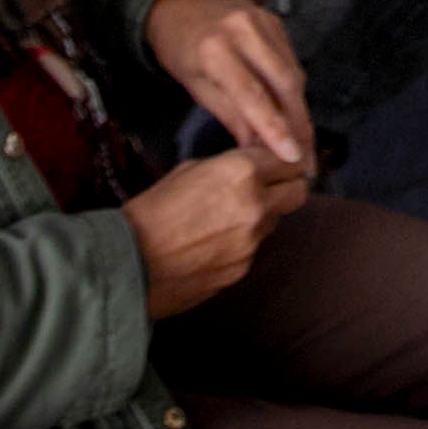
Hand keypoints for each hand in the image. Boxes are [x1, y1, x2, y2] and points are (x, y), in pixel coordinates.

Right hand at [124, 145, 310, 318]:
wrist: (129, 262)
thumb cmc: (151, 212)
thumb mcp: (188, 170)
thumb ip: (227, 168)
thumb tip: (248, 169)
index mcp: (241, 173)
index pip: (288, 159)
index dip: (281, 159)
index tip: (276, 161)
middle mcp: (255, 206)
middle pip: (298, 192)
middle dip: (286, 186)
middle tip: (269, 185)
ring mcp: (252, 242)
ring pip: (274, 221)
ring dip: (262, 215)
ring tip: (226, 216)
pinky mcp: (243, 269)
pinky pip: (253, 248)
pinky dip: (242, 242)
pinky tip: (213, 242)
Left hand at [144, 0, 312, 167]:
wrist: (177, 0)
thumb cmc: (179, 47)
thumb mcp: (195, 85)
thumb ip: (229, 115)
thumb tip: (257, 150)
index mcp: (215, 49)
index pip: (252, 95)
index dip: (274, 128)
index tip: (292, 157)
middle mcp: (244, 31)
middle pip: (284, 83)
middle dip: (299, 124)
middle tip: (306, 158)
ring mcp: (263, 21)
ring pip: (293, 72)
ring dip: (300, 110)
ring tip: (303, 141)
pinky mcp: (275, 20)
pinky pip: (290, 60)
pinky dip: (294, 88)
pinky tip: (293, 110)